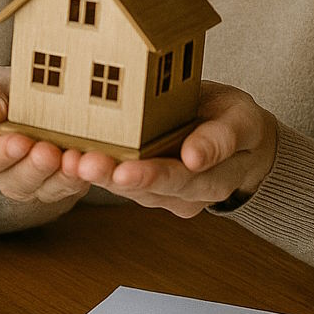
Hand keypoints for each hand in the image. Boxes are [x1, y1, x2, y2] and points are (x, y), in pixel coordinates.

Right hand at [0, 66, 90, 205]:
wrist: (48, 93)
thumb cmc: (13, 90)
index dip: (2, 153)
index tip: (20, 142)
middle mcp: (10, 175)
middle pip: (18, 182)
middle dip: (35, 168)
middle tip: (49, 152)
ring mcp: (41, 183)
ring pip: (49, 190)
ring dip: (63, 177)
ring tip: (74, 159)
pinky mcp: (68, 183)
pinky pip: (77, 186)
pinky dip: (86, 176)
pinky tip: (93, 162)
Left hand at [65, 82, 277, 216]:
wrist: (236, 135)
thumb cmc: (238, 123)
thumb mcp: (243, 121)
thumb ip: (223, 138)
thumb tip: (196, 157)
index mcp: (213, 180)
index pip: (179, 181)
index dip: (151, 177)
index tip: (126, 171)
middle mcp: (184, 193)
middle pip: (145, 188)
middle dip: (112, 177)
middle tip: (84, 164)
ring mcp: (162, 189)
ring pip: (127, 185)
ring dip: (97, 174)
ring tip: (70, 160)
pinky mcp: (144, 179)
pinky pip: (119, 176)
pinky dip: (96, 167)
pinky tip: (70, 154)